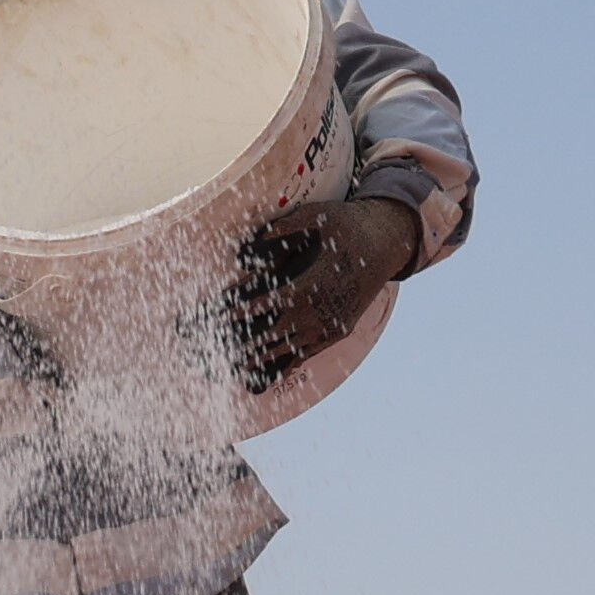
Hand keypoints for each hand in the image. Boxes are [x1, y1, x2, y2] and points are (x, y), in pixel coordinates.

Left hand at [227, 193, 420, 379]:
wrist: (386, 243)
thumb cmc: (344, 225)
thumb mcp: (314, 217)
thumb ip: (278, 232)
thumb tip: (242, 252)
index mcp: (309, 285)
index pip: (262, 303)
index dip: (235, 311)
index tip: (211, 316)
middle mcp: (318, 313)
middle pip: (268, 335)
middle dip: (237, 341)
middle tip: (208, 349)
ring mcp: (328, 328)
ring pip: (283, 351)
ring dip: (253, 359)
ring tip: (225, 366)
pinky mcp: (335, 334)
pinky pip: (302, 356)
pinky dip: (278, 367)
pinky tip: (256, 377)